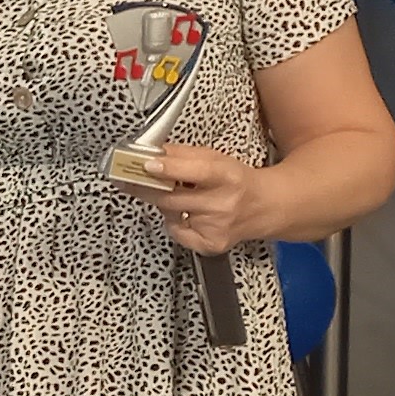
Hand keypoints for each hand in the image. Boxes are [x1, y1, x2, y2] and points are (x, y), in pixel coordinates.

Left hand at [129, 142, 276, 252]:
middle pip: (171, 197)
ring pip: (169, 213)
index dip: (169, 168)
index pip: (196, 172)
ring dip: (162, 202)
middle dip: (146, 186)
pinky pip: (176, 232)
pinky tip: (187, 214)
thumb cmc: (236, 180)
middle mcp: (224, 204)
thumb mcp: (215, 158)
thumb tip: (150, 151)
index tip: (147, 164)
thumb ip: (182, 154)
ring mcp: (216, 227)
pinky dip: (174, 222)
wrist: (264, 207)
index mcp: (228, 176)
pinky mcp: (211, 244)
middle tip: (130, 177)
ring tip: (177, 194)